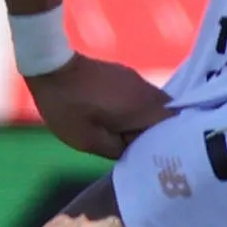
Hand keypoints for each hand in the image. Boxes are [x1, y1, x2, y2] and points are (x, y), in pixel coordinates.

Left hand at [27, 55, 173, 159]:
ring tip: (130, 140)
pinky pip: (142, 99)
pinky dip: (138, 112)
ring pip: (155, 108)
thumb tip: (135, 154)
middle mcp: (149, 92)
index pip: (175, 131)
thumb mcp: (88, 141)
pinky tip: (121, 121)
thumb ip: (118, 151)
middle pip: (168, 119)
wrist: (51, 66)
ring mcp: (138, 81)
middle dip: (160, 136)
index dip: (170, 148)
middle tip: (145, 153)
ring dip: (146, 124)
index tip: (158, 161)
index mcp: (145, 109)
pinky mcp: (126, 75)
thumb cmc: (69, 107)